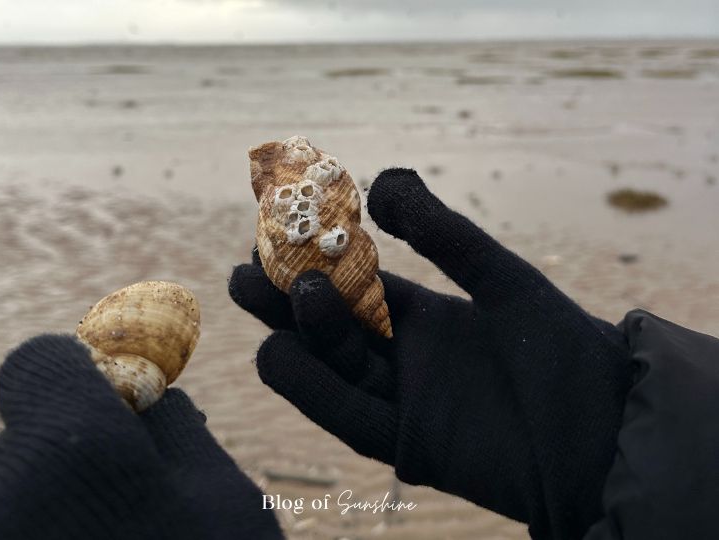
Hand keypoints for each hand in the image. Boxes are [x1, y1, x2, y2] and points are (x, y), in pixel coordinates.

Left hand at [0, 335, 281, 539]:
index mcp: (68, 453)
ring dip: (54, 503)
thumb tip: (142, 388)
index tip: (116, 410)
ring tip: (114, 535)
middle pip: (25, 437)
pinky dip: (39, 532)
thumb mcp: (225, 499)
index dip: (81, 375)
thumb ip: (172, 426)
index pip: (36, 363)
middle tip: (129, 497)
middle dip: (74, 451)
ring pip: (6, 495)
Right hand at [228, 168, 632, 538]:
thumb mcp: (501, 278)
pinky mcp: (407, 444)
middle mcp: (404, 358)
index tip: (278, 228)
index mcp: (424, 317)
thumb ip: (443, 233)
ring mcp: (402, 401)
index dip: (318, 259)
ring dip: (296, 333)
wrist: (606, 430)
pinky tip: (275, 354)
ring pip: (332, 366)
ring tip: (263, 293)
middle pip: (331, 324)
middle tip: (246, 266)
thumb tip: (381, 180)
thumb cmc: (564, 349)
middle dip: (288, 296)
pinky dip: (310, 388)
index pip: (356, 284)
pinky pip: (348, 416)